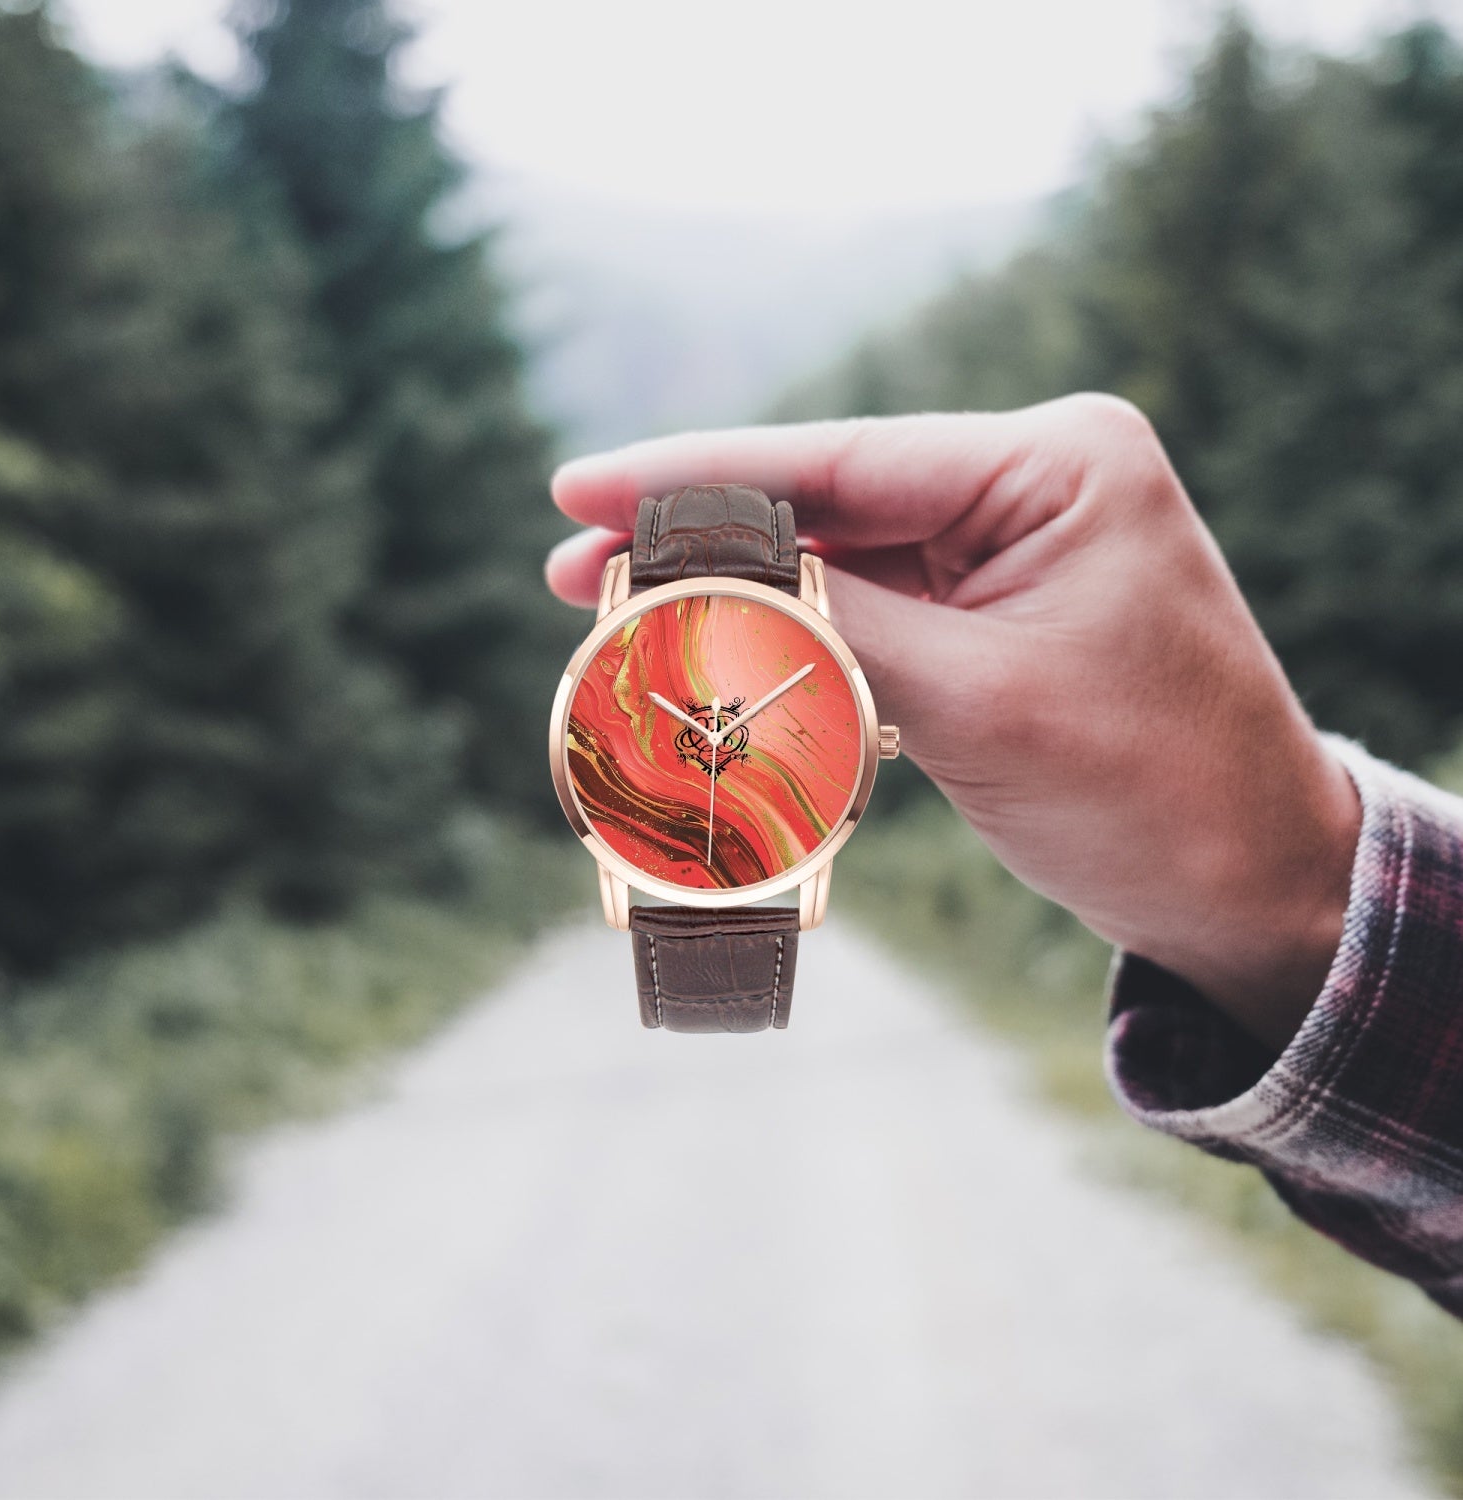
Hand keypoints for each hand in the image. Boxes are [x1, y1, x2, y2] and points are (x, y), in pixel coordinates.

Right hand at [546, 396, 1360, 1050]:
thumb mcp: (978, 703)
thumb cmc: (1154, 794)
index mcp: (1057, 464)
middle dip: (702, 539)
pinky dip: (799, 639)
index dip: (694, 475)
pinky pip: (876, 612)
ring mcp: (1017, 548)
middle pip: (829, 500)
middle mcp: (1036, 484)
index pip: (840, 457)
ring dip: (743, 594)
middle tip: (575, 570)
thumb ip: (831, 627)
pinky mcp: (1000, 614)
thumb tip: (697, 584)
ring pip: (842, 559)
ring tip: (624, 617)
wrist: (1254, 887)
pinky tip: (723, 652)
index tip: (578, 489)